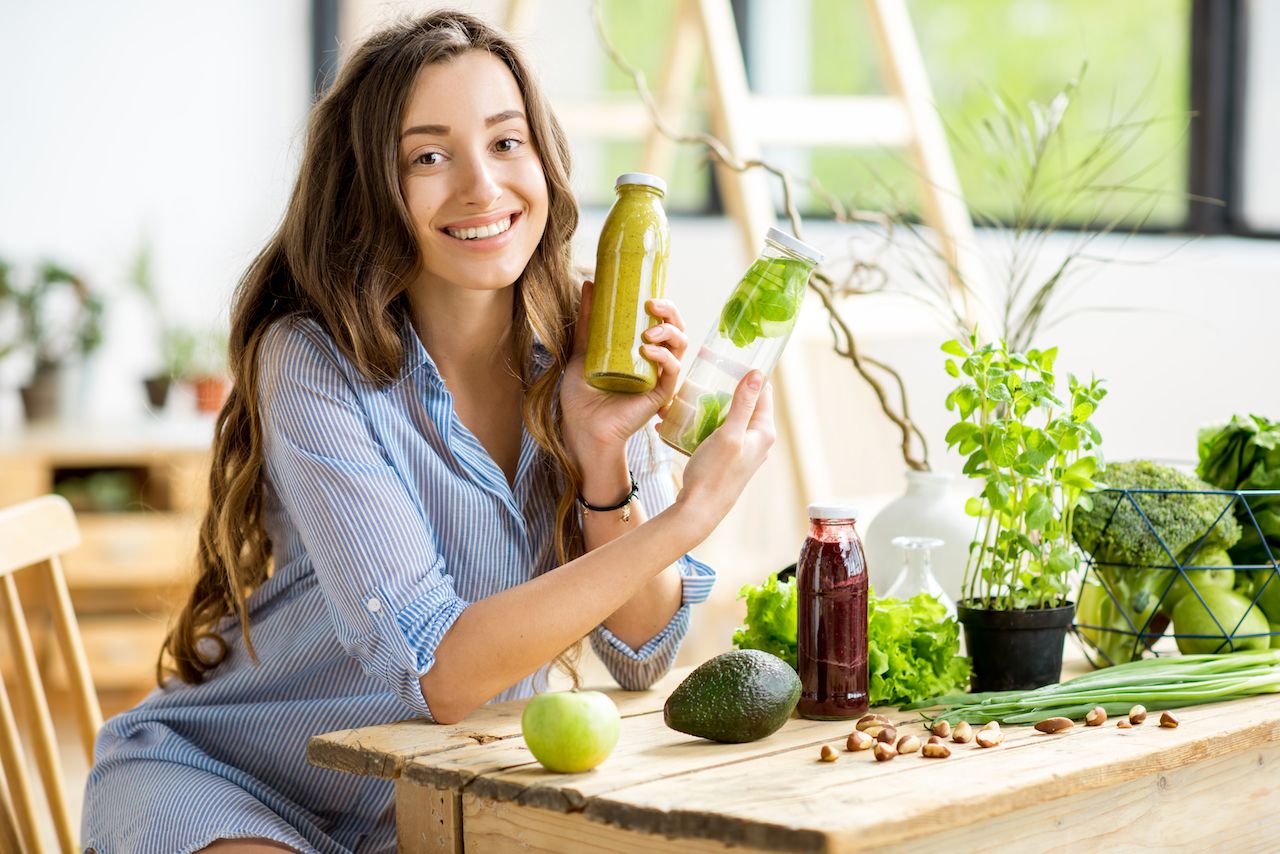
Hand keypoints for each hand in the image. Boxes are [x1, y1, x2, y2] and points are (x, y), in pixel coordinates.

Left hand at [561, 280, 687, 463]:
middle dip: (670, 311)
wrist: (581, 428)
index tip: (647, 293)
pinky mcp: (661, 394)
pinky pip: (673, 370)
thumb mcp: (583, 351)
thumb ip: (588, 322)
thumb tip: (590, 285)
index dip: (663, 305)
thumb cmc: (582, 397)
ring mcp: (659, 377)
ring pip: (681, 346)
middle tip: (652, 304)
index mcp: (641, 351)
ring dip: (669, 331)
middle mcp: (655, 362)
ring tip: (647, 332)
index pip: (662, 322)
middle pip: (677, 329)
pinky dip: (664, 356)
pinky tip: (646, 351)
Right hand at [670, 370, 775, 539]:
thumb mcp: (729, 434)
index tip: (726, 362)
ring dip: (710, 406)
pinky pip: (719, 432)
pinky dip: (704, 423)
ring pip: (729, 417)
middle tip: (701, 378)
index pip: (762, 392)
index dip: (747, 375)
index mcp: (764, 432)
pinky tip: (685, 420)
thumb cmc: (714, 474)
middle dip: (723, 389)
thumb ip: (743, 404)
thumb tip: (758, 373)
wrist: (699, 510)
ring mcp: (743, 449)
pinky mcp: (728, 457)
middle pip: (744, 403)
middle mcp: (758, 440)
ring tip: (687, 398)